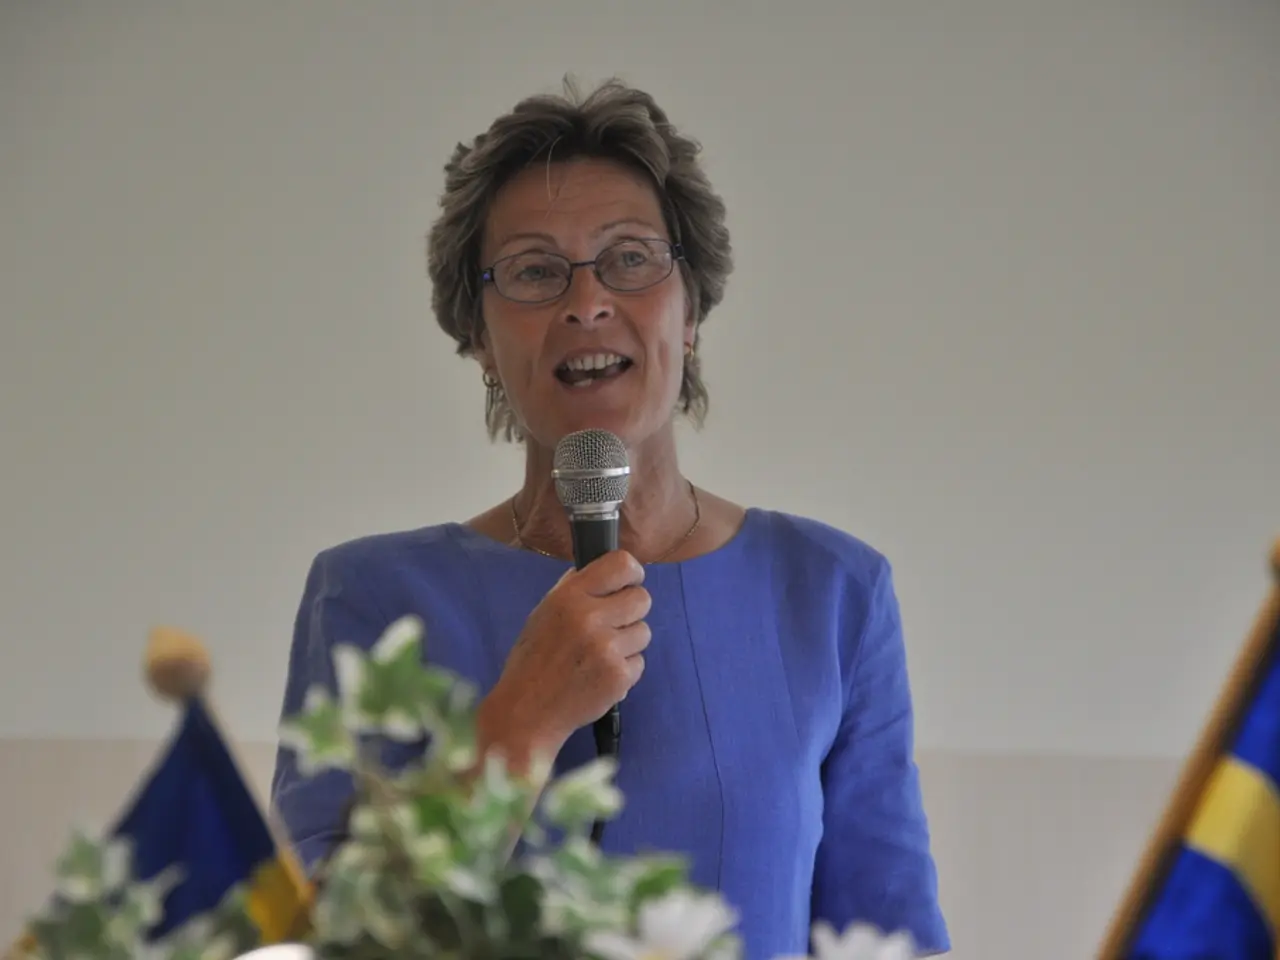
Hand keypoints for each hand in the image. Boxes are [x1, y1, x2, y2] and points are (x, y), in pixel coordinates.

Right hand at [479, 550, 650, 760]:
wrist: (526, 712)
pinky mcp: (619, 676)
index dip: (631, 573)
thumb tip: (602, 571)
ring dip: (628, 643)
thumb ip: (573, 589)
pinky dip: (624, 670)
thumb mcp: (543, 613)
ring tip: (600, 655)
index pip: (622, 564)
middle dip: (632, 611)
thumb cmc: (532, 661)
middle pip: (642, 598)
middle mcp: (590, 618)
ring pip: (644, 632)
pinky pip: (639, 662)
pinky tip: (600, 676)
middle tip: (613, 625)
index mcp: (569, 597)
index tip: (627, 584)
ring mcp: (607, 648)